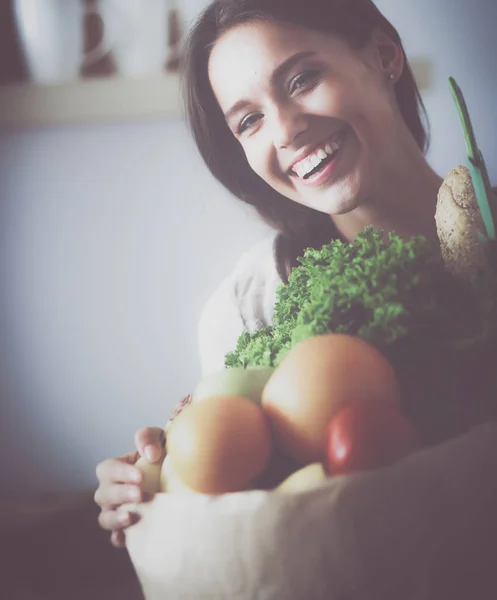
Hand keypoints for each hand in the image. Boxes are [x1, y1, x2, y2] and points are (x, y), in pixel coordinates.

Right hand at [94, 427, 164, 547]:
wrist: (180, 478)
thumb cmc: (163, 454)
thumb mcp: (159, 438)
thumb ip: (149, 438)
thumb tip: (150, 454)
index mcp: (116, 468)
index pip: (107, 469)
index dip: (120, 473)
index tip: (140, 476)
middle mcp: (111, 491)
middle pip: (103, 495)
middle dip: (120, 495)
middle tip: (140, 495)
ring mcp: (116, 511)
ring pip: (105, 518)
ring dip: (115, 519)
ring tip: (131, 517)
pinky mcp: (128, 530)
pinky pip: (116, 538)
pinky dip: (119, 538)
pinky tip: (127, 539)